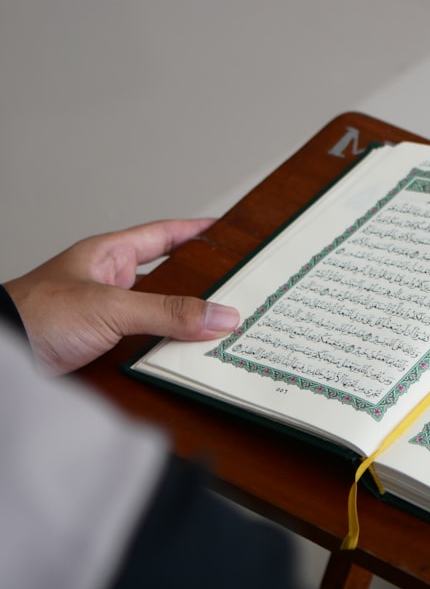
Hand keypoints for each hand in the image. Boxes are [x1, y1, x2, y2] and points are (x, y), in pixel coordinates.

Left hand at [4, 219, 239, 373]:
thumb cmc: (33, 317)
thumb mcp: (110, 307)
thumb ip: (167, 311)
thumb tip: (218, 314)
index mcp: (110, 255)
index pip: (165, 235)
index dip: (197, 230)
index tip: (229, 230)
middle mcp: (111, 283)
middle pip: (170, 279)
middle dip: (203, 286)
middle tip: (237, 289)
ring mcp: (108, 317)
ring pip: (161, 316)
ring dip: (186, 325)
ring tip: (220, 330)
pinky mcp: (105, 348)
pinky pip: (148, 346)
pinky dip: (169, 352)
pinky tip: (187, 358)